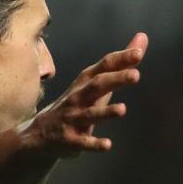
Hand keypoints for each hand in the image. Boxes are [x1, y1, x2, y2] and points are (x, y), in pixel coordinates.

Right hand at [26, 33, 146, 155]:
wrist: (39, 134)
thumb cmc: (76, 103)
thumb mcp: (96, 83)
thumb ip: (121, 64)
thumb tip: (143, 38)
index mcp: (86, 82)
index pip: (104, 67)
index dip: (121, 59)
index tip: (139, 53)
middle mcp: (78, 98)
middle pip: (97, 86)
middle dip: (116, 80)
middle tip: (136, 76)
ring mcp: (73, 119)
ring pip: (90, 114)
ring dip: (105, 112)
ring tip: (122, 110)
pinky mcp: (71, 140)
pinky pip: (83, 142)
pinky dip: (94, 144)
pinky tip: (107, 145)